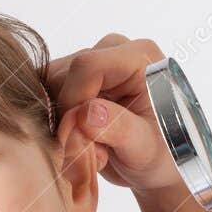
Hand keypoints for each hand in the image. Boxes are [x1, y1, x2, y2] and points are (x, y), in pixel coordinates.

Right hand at [44, 34, 179, 194]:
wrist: (159, 162)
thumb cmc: (162, 153)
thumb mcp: (145, 149)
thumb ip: (118, 129)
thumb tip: (85, 113)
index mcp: (140, 57)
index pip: (87, 66)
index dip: (72, 101)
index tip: (78, 135)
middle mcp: (116, 49)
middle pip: (64, 73)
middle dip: (67, 116)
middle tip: (89, 149)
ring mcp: (96, 59)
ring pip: (51, 84)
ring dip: (60, 119)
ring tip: (90, 146)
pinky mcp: (79, 74)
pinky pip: (49, 92)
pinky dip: (57, 118)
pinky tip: (80, 137)